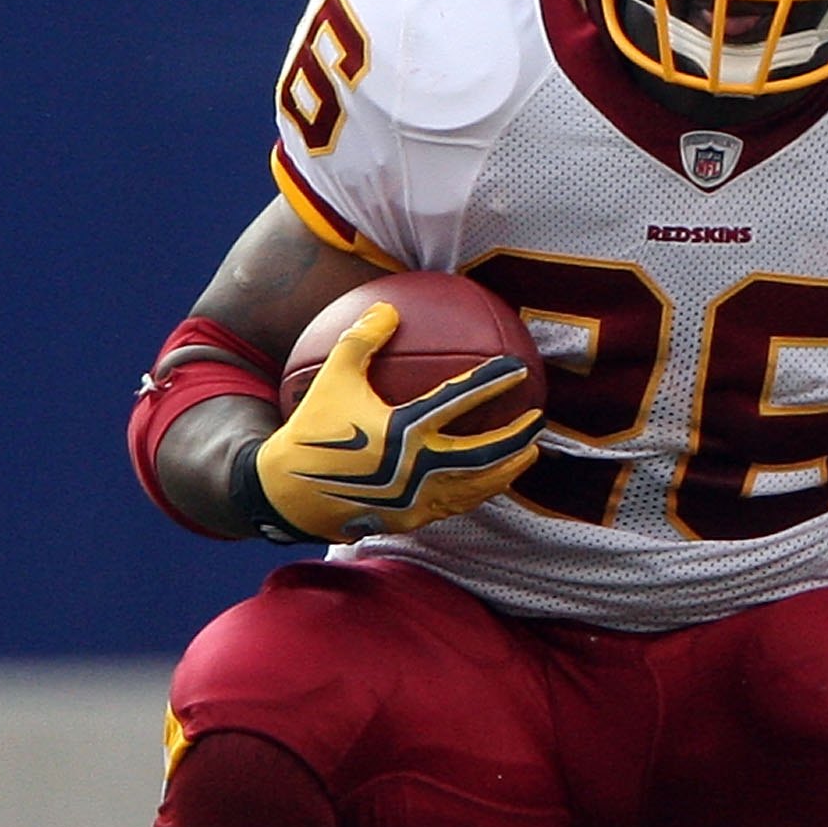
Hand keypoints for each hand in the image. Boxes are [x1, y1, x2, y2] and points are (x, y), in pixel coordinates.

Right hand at [250, 304, 541, 541]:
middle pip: (483, 456)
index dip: (491, 383)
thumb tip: (388, 307)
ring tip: (529, 454)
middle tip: (538, 418)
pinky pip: (457, 505)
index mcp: (402, 432)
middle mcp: (416, 470)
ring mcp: (417, 500)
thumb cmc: (311, 429)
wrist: (289, 493)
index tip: (517, 367)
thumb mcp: (330, 378)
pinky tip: (491, 479)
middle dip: (516, 437)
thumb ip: (360, 340)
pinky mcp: (412, 519)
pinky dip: (479, 491)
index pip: (459, 403)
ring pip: (477, 488)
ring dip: (508, 470)